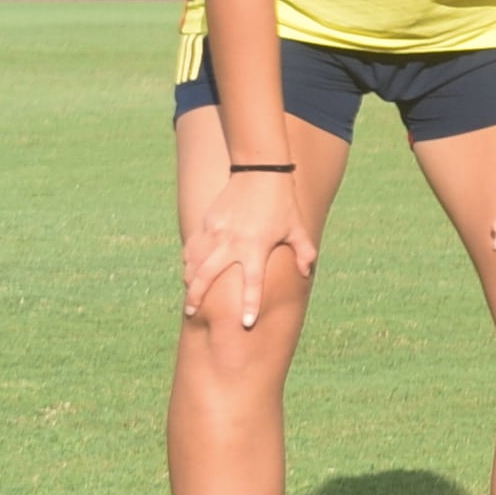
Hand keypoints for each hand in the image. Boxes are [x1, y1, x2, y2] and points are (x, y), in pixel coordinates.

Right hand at [181, 179, 319, 333]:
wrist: (260, 171)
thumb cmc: (282, 202)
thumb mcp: (297, 227)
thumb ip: (304, 251)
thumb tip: (306, 272)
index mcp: (256, 247)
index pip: (252, 283)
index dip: (250, 304)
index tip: (246, 323)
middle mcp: (232, 243)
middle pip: (207, 277)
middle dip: (196, 298)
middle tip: (191, 313)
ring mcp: (215, 233)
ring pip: (193, 264)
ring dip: (189, 281)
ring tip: (189, 296)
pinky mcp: (206, 223)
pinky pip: (192, 248)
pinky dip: (188, 261)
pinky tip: (189, 270)